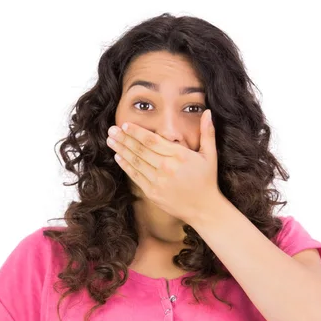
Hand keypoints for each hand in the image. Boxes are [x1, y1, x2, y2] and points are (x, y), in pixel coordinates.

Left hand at [106, 109, 223, 224]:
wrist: (203, 209)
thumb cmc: (207, 180)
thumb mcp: (210, 155)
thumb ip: (207, 133)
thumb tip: (208, 112)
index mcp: (179, 155)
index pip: (152, 140)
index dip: (137, 132)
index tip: (125, 125)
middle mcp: (166, 167)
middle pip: (140, 149)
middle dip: (124, 138)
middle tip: (111, 130)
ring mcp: (158, 181)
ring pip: (136, 162)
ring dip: (121, 150)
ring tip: (110, 141)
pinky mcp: (152, 193)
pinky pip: (136, 177)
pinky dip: (126, 166)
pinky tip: (118, 157)